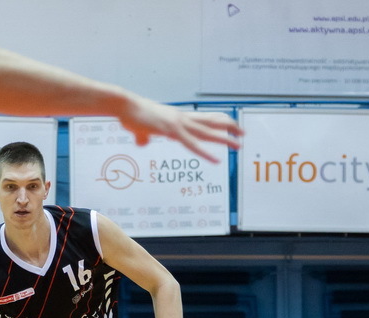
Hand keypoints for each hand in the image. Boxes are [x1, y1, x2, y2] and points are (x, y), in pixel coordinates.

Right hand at [120, 101, 241, 163]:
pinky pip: (193, 145)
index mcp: (177, 117)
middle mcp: (182, 118)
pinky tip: (217, 159)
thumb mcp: (140, 128)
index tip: (231, 123)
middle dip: (229, 127)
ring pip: (208, 132)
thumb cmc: (131, 115)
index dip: (218, 121)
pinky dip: (206, 153)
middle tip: (244, 133)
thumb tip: (142, 142)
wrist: (124, 106)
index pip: (204, 118)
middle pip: (211, 122)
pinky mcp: (171, 132)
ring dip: (225, 138)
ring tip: (240, 144)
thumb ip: (144, 136)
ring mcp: (178, 124)